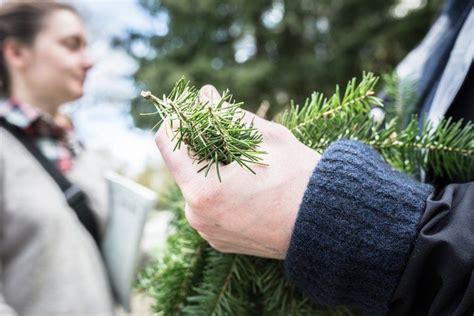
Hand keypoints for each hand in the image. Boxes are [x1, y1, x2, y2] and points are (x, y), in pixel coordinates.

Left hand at [155, 85, 319, 258]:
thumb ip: (228, 115)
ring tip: (242, 162)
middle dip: (200, 145)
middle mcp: (198, 216)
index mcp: (203, 190)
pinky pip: (209, 208)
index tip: (196, 111)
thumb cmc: (300, 179)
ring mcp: (208, 231)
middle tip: (227, 133)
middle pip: (183, 166)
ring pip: (196, 187)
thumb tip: (205, 94)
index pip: (168, 143)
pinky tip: (247, 186)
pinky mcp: (219, 240)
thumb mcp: (266, 137)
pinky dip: (220, 192)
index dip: (179, 120)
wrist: (327, 224)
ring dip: (211, 168)